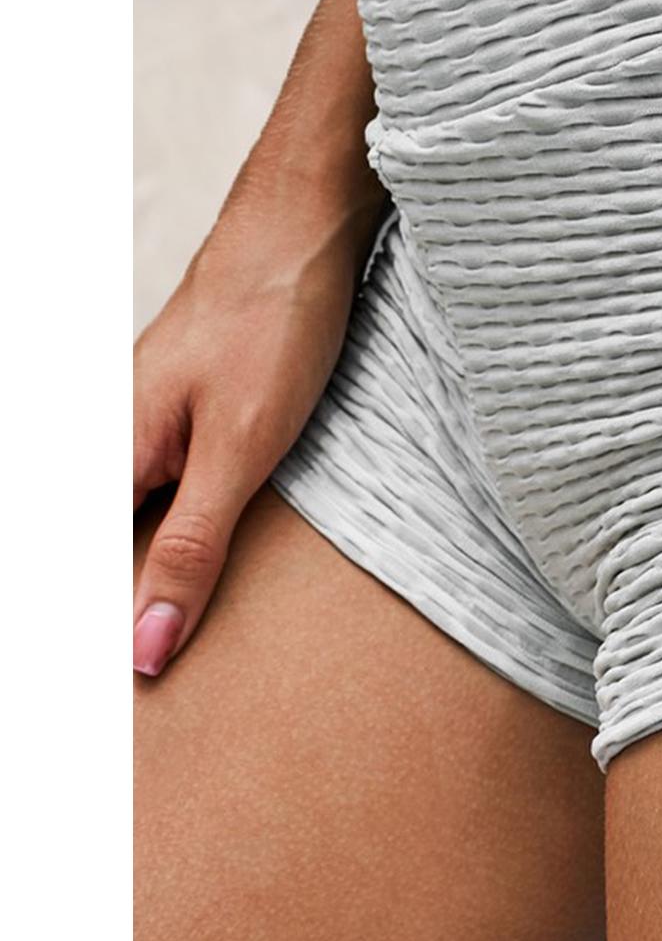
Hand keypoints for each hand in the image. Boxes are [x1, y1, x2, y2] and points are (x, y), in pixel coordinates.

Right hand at [133, 166, 384, 675]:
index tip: (109, 712)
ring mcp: (141, 426)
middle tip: (136, 700)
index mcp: (104, 453)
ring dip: (142, 587)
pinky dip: (168, 544)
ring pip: (125, 527)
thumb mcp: (241, 451)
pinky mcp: (181, 416)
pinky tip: (189, 577)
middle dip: (118, 620)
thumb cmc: (274, 322)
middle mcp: (107, 440)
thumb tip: (141, 649)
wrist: (304, 228)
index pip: (77, 573)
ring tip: (154, 663)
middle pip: (99, 555)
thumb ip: (190, 550)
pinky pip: (154, 498)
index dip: (94, 640)